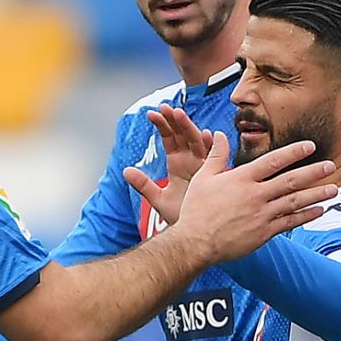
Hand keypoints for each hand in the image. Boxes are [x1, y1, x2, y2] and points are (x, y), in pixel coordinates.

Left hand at [124, 106, 219, 225]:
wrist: (197, 233)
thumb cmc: (181, 217)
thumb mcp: (158, 199)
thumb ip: (143, 185)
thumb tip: (125, 171)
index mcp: (177, 163)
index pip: (169, 139)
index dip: (161, 126)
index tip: (151, 114)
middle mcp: (191, 161)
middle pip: (183, 135)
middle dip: (175, 121)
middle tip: (165, 107)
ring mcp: (204, 166)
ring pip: (197, 141)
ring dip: (189, 127)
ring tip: (178, 114)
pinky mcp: (215, 175)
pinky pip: (214, 157)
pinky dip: (211, 146)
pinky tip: (206, 135)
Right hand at [142, 136, 335, 264]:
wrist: (195, 242)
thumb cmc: (197, 210)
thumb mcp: (203, 177)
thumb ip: (215, 155)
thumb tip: (217, 133)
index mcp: (241, 178)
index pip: (273, 161)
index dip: (293, 152)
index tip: (310, 146)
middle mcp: (255, 195)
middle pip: (290, 180)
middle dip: (313, 172)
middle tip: (331, 166)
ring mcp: (262, 214)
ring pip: (295, 201)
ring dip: (316, 194)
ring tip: (334, 188)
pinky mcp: (264, 232)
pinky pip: (290, 222)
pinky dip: (306, 216)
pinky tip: (319, 210)